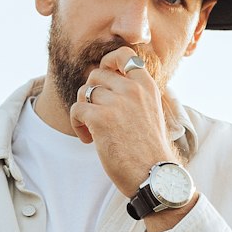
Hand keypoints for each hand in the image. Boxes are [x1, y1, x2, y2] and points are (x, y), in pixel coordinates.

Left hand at [68, 48, 177, 196]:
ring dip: (83, 110)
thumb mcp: (150, 112)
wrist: (154, 176)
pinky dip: (77, 125)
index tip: (104, 80)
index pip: (124, 55)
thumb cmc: (150, 150)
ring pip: (84, 92)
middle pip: (96, 75)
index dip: (108, 62)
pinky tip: (89, 139)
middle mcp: (132, 90)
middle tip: (96, 114)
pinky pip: (76, 110)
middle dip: (90, 93)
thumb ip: (134, 95)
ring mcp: (116, 103)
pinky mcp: (100, 119)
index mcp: (147, 86)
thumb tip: (107, 80)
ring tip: (93, 130)